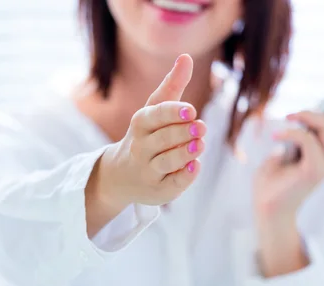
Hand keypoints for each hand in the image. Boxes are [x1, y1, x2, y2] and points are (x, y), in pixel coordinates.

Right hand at [98, 54, 205, 209]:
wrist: (122, 175)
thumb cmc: (146, 135)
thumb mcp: (154, 110)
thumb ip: (172, 86)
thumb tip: (186, 56)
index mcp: (140, 125)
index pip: (154, 116)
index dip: (172, 113)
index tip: (192, 110)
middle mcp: (141, 148)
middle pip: (162, 139)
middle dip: (182, 132)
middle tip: (202, 127)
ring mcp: (148, 171)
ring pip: (166, 162)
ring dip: (184, 153)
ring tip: (200, 145)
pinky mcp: (158, 190)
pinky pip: (172, 184)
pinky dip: (184, 176)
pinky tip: (194, 166)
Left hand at [253, 77, 323, 276]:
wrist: (266, 208)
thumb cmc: (273, 179)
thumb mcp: (285, 149)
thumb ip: (299, 133)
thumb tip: (303, 114)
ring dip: (308, 114)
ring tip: (289, 115)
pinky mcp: (313, 172)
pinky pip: (308, 141)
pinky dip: (291, 133)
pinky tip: (275, 137)